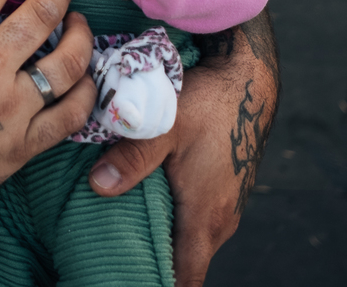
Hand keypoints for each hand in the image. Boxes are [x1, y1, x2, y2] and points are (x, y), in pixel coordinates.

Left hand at [86, 16, 278, 285]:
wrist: (247, 79)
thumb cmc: (209, 102)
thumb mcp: (165, 126)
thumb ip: (133, 157)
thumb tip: (99, 186)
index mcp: (205, 215)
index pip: (187, 277)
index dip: (160, 285)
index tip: (128, 281)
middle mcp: (220, 219)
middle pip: (186, 263)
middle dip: (156, 267)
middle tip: (118, 263)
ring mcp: (225, 205)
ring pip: (192, 240)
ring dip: (165, 243)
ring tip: (126, 239)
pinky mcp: (223, 189)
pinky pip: (197, 220)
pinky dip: (175, 223)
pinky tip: (148, 209)